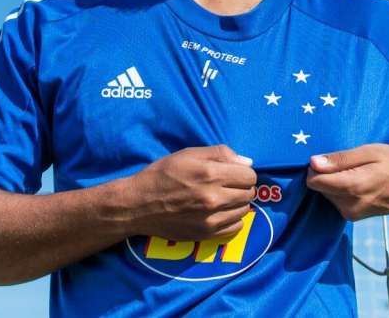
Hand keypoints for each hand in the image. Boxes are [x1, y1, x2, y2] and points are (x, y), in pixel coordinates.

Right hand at [127, 145, 256, 239]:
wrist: (138, 205)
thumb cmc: (163, 174)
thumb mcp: (189, 153)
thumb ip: (220, 154)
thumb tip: (247, 162)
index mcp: (211, 174)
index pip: (249, 175)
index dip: (243, 172)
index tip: (233, 172)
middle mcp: (214, 198)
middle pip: (249, 193)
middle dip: (241, 186)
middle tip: (227, 185)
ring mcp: (211, 219)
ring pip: (244, 210)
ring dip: (237, 203)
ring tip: (222, 198)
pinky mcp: (206, 234)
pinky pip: (235, 228)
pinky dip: (232, 219)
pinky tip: (220, 213)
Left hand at [305, 143, 388, 220]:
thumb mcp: (369, 152)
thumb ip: (340, 159)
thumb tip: (313, 163)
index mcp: (354, 187)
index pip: (315, 182)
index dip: (317, 167)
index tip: (328, 159)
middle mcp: (351, 205)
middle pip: (320, 188)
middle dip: (327, 175)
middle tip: (348, 164)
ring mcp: (354, 214)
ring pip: (328, 195)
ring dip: (335, 183)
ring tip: (357, 173)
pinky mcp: (355, 217)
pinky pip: (337, 201)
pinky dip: (342, 191)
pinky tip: (358, 183)